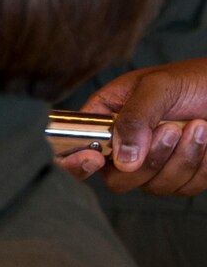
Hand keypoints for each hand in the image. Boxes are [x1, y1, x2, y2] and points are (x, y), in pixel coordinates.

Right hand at [61, 60, 206, 195]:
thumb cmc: (196, 79)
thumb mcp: (159, 86)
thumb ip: (134, 118)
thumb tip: (123, 159)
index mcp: (106, 119)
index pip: (72, 149)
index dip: (74, 162)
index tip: (95, 159)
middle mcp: (124, 147)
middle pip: (116, 180)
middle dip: (150, 160)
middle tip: (171, 129)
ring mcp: (152, 165)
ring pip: (154, 187)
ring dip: (182, 158)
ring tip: (199, 125)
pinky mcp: (181, 176)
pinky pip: (185, 188)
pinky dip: (202, 165)